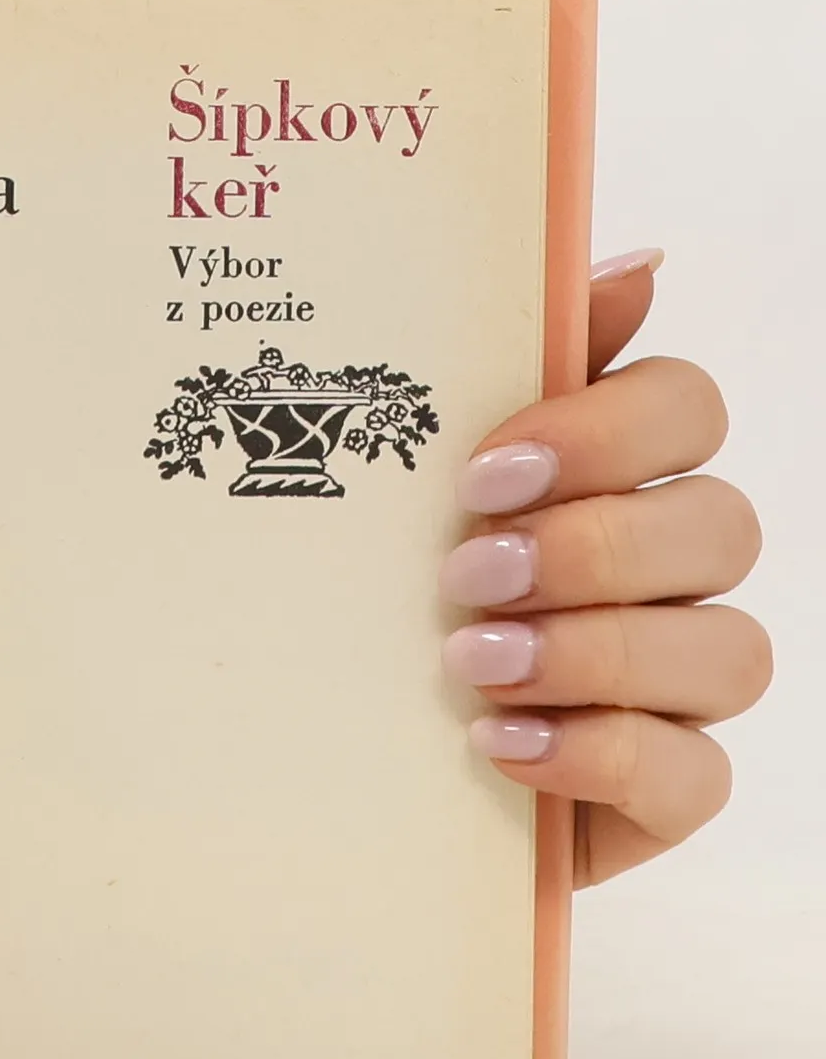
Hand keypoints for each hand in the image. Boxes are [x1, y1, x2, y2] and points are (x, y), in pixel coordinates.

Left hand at [440, 249, 769, 884]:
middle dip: (594, 548)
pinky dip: (600, 754)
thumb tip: (635, 265)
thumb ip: (506, 373)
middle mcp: (669, 578)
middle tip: (468, 571)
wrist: (330, 762)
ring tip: (473, 662)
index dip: (608, 431)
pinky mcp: (662, 793)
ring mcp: (677, 690)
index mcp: (617, 482)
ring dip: (598, 650)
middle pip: (721, 528)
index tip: (485, 470)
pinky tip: (502, 743)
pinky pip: (692, 774)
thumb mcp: (403, 487)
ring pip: (728, 652)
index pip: (686, 411)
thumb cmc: (377, 604)